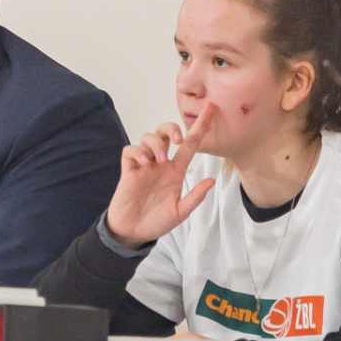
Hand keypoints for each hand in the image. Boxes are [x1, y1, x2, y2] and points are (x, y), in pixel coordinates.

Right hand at [104, 102, 217, 246]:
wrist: (133, 232)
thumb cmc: (157, 221)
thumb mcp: (180, 212)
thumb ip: (195, 197)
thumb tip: (211, 180)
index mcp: (176, 171)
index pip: (190, 144)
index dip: (201, 126)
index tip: (212, 108)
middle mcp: (160, 164)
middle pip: (166, 132)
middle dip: (172, 128)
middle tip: (177, 140)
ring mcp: (144, 165)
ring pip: (148, 137)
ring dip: (156, 143)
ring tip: (159, 160)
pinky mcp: (129, 170)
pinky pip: (131, 150)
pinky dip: (138, 152)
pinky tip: (144, 164)